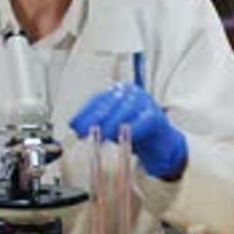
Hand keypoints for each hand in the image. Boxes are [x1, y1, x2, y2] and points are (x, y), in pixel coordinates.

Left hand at [69, 83, 186, 180]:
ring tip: (100, 135)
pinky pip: (143, 121)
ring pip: (125, 109)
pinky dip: (132, 129)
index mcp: (118, 91)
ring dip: (111, 123)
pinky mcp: (157, 116)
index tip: (73, 124)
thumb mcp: (111, 125)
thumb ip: (95, 122)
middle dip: (94, 118)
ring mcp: (145, 102)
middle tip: (83, 132)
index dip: (84, 112)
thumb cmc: (133, 131)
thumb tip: (74, 126)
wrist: (160, 143)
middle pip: (110, 103)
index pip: (98, 99)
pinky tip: (121, 136)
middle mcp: (131, 92)